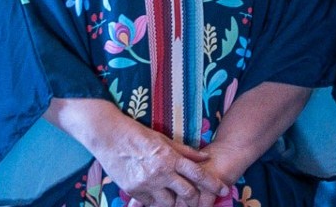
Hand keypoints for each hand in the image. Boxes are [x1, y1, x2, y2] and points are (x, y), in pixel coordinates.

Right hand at [91, 115, 225, 206]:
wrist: (111, 138)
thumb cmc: (139, 135)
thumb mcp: (165, 140)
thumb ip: (186, 151)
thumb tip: (205, 158)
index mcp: (171, 158)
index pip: (198, 174)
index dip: (213, 184)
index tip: (224, 189)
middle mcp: (161, 173)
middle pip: (187, 194)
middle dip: (195, 198)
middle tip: (198, 199)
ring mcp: (147, 184)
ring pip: (168, 203)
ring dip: (174, 202)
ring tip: (176, 198)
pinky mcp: (134, 191)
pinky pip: (151, 203)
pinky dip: (157, 201)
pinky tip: (159, 196)